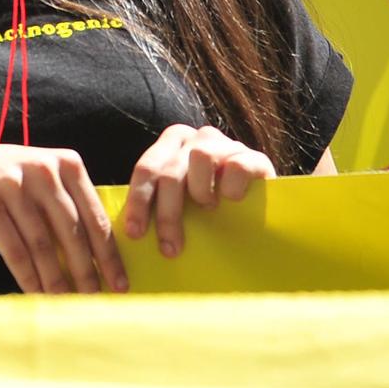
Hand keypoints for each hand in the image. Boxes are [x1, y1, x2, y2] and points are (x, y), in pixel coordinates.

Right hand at [0, 145, 127, 294]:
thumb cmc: (8, 182)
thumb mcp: (43, 179)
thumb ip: (71, 203)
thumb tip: (105, 255)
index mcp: (66, 163)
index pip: (95, 215)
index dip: (109, 253)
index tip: (120, 282)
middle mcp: (42, 170)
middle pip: (72, 231)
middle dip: (86, 271)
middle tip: (95, 299)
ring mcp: (12, 185)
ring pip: (42, 244)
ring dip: (56, 279)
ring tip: (67, 303)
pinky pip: (14, 249)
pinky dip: (27, 276)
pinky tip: (37, 293)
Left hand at [119, 124, 273, 258]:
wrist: (261, 213)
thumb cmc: (212, 212)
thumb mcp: (181, 206)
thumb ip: (157, 206)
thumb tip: (127, 236)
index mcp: (172, 144)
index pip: (146, 168)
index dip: (138, 200)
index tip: (135, 233)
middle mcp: (197, 138)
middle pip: (170, 171)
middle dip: (167, 213)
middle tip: (170, 248)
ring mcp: (226, 144)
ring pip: (200, 156)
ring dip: (200, 191)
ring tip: (207, 210)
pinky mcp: (255, 157)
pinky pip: (236, 166)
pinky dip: (230, 188)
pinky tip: (232, 202)